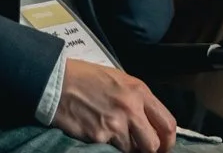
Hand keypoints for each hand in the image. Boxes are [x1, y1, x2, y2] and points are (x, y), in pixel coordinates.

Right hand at [53, 60, 176, 152]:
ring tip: (111, 136)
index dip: (168, 141)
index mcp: (138, 91)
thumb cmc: (83, 77)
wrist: (54, 80)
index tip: (162, 146)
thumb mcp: (116, 78)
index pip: (168, 123)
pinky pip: (110, 150)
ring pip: (132, 150)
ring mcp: (115, 124)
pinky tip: (96, 133)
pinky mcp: (98, 136)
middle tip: (140, 148)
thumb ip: (135, 98)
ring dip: (125, 147)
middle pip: (154, 144)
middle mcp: (130, 108)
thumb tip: (148, 120)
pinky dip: (105, 145)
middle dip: (148, 150)